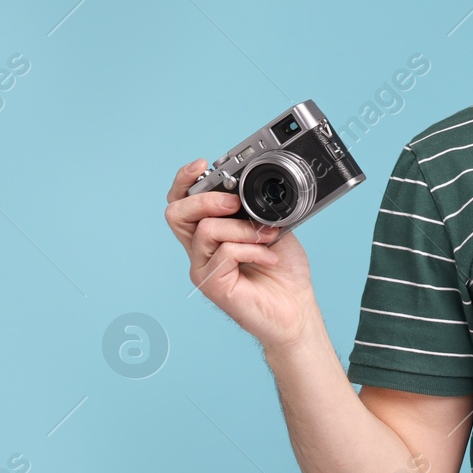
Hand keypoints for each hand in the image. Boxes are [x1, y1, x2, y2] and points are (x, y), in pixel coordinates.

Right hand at [164, 158, 315, 350]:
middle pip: (176, 213)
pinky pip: (225, 253)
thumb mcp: (271, 228)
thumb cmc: (283, 272)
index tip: (201, 165)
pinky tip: (269, 258)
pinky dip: (252, 249)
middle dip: (206, 199)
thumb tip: (249, 188)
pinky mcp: (212, 285)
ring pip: (206, 230)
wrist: (296, 308)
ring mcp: (203, 268)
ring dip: (242, 228)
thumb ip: (254, 210)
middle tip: (235, 204)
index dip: (184, 181)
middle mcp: (201, 250)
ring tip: (267, 237)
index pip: (182, 203)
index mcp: (211, 233)